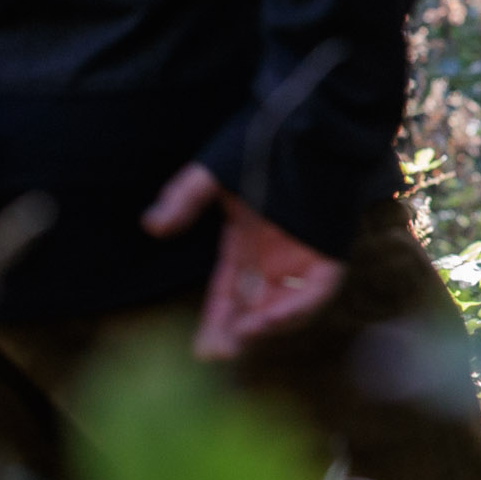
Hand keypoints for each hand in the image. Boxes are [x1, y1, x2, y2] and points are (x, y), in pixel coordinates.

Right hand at [142, 163, 346, 360]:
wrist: (311, 125)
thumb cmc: (262, 144)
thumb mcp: (216, 174)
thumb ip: (185, 198)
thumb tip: (152, 225)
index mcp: (246, 244)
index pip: (227, 294)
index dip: (216, 321)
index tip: (202, 349)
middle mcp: (273, 258)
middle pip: (253, 307)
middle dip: (235, 333)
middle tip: (218, 354)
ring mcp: (302, 257)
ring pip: (283, 306)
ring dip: (264, 326)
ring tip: (241, 337)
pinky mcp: (328, 253)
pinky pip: (314, 291)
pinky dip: (296, 308)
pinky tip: (271, 318)